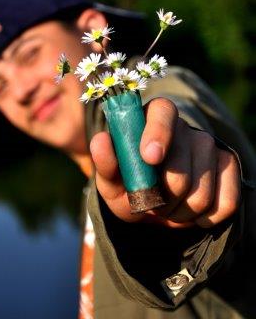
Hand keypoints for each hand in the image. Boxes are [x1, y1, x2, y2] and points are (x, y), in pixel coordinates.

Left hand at [90, 97, 241, 228]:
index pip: (163, 111)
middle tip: (154, 203)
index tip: (149, 158)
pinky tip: (193, 212)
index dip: (158, 133)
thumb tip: (101, 140)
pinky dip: (205, 218)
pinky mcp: (228, 165)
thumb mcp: (111, 180)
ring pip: (202, 191)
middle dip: (163, 197)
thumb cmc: (131, 186)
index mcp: (152, 118)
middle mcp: (183, 127)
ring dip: (181, 212)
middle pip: (180, 166)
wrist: (155, 205)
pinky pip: (225, 203)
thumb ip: (106, 162)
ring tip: (170, 208)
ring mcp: (209, 145)